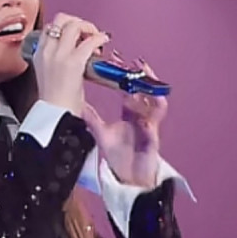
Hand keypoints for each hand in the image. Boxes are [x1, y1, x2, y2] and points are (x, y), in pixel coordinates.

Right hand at [33, 13, 109, 115]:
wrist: (55, 114)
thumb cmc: (55, 101)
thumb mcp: (48, 74)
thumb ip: (57, 61)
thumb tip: (74, 54)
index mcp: (39, 53)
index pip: (50, 27)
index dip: (67, 26)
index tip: (78, 35)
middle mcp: (47, 50)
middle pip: (62, 20)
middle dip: (78, 22)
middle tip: (88, 32)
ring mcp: (60, 55)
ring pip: (74, 25)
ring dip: (89, 28)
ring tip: (96, 38)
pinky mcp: (74, 62)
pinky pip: (89, 41)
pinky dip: (99, 37)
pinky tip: (104, 40)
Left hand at [81, 54, 167, 187]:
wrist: (129, 177)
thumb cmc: (119, 157)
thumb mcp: (101, 133)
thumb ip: (91, 117)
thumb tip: (77, 104)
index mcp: (129, 112)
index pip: (127, 89)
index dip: (123, 75)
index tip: (117, 60)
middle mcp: (140, 114)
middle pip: (143, 90)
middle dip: (140, 75)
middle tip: (136, 61)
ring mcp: (149, 123)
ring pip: (153, 99)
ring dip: (151, 86)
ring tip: (147, 72)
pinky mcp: (154, 133)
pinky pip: (158, 117)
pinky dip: (157, 106)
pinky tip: (155, 97)